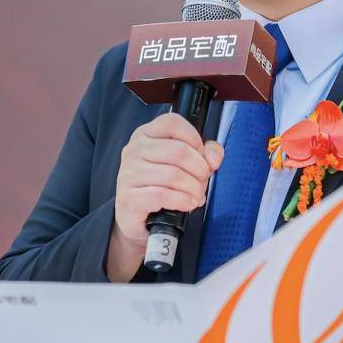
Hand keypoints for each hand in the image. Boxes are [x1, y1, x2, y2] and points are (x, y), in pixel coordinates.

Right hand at [107, 113, 223, 281]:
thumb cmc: (160, 187)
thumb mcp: (182, 165)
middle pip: (179, 151)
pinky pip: (163, 195)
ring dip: (193, 188)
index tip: (202, 158)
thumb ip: (204, 154)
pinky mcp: (129, 198)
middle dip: (199, 170)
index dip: (195, 140)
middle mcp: (134, 150)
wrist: (137, 219)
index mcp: (145, 135)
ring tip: (196, 196)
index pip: (173, 123)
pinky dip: (182, 200)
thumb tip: (214, 157)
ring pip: (173, 175)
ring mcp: (128, 174)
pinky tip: (187, 204)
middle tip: (202, 182)